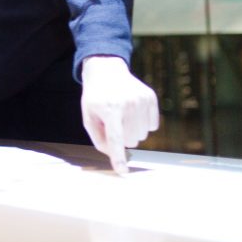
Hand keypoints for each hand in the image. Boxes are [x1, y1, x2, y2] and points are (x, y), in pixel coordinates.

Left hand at [81, 55, 158, 175]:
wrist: (106, 70)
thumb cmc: (95, 98)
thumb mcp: (88, 117)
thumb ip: (99, 139)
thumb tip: (115, 156)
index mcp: (109, 109)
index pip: (116, 138)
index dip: (119, 157)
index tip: (123, 171)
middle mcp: (128, 104)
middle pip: (131, 141)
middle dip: (122, 138)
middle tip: (114, 122)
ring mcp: (141, 100)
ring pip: (143, 136)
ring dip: (133, 131)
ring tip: (122, 115)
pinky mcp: (151, 97)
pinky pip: (153, 126)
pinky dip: (143, 124)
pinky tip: (133, 111)